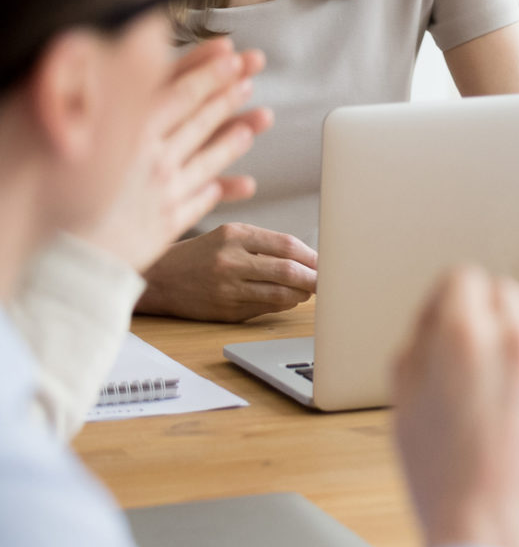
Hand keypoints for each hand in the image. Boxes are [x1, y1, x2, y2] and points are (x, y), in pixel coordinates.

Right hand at [75, 40, 271, 270]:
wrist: (58, 251)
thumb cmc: (58, 188)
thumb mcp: (81, 136)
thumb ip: (116, 107)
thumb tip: (136, 68)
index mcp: (129, 134)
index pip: (177, 93)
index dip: (206, 72)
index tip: (230, 54)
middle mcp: (151, 160)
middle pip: (199, 119)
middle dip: (227, 92)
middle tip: (253, 71)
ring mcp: (162, 192)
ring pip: (209, 158)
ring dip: (236, 135)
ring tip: (262, 117)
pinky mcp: (166, 223)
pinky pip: (202, 200)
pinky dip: (223, 189)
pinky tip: (245, 184)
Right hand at [135, 223, 317, 321]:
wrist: (161, 278)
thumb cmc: (202, 253)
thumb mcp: (230, 235)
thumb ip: (267, 244)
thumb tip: (312, 259)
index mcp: (235, 235)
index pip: (288, 245)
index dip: (313, 256)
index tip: (329, 261)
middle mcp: (231, 260)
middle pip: (289, 271)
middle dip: (315, 278)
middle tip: (328, 280)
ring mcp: (228, 288)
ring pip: (280, 294)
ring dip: (302, 294)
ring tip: (308, 290)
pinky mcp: (226, 310)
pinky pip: (266, 308)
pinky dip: (283, 304)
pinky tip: (287, 298)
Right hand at [393, 266, 518, 546]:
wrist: (498, 533)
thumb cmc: (445, 481)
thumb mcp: (404, 405)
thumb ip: (419, 346)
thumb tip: (436, 317)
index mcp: (465, 338)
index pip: (462, 278)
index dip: (449, 301)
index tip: (447, 320)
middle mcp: (518, 341)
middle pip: (505, 294)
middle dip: (486, 318)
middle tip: (470, 360)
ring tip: (501, 391)